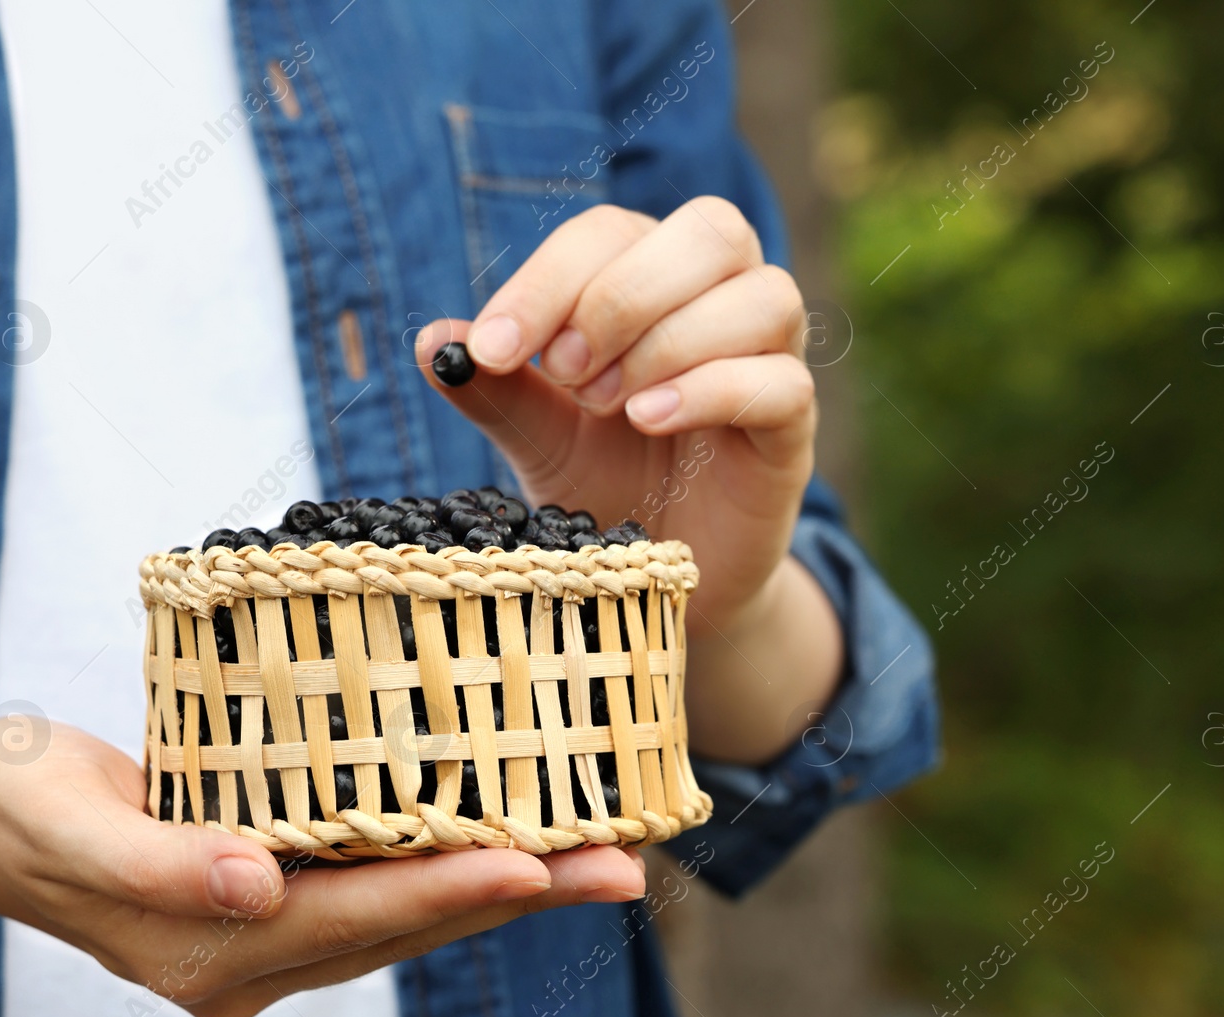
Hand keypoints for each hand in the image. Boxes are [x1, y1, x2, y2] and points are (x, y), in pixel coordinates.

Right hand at [0, 725, 642, 1016]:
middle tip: (622, 865)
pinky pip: (381, 892)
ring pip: (408, 915)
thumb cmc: (18, 807)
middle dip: (518, 894)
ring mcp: (267, 937)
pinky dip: (449, 867)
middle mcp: (253, 957)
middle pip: (408, 927)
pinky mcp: (273, 902)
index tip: (541, 867)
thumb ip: (161, 862)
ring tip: (600, 853)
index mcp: (209, 950)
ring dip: (503, 885)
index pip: (357, 919)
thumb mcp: (68, 823)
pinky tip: (509, 838)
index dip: (452, 894)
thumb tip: (255, 884)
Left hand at [417, 198, 814, 630]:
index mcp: (656, 280)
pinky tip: (647, 421)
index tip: (492, 347)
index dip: (550, 278)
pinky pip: (781, 382)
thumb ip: (496, 389)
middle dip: (622, 294)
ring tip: (608, 404)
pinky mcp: (792, 431)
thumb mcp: (538, 437)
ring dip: (669, 340)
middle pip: (712, 230)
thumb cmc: (606, 485)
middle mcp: (724, 302)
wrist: (658, 579)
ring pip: (763, 295)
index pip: (613, 232)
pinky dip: (709, 390)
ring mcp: (771, 362)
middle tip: (565, 370)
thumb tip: (432, 341)